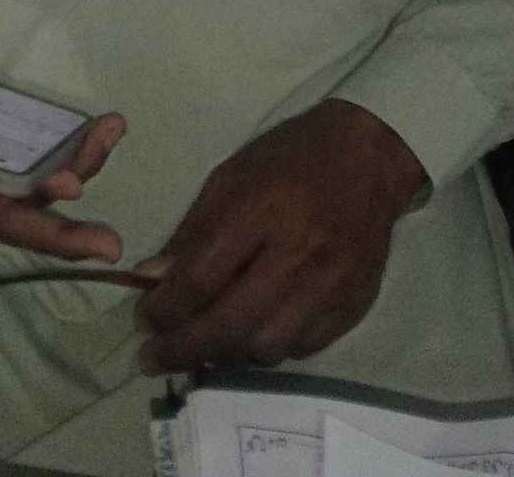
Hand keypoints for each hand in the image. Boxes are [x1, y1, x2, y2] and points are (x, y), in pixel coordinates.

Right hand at [0, 0, 127, 263]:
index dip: (17, 205)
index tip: (66, 188)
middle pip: (12, 216)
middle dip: (60, 235)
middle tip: (110, 246)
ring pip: (35, 190)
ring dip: (78, 173)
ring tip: (112, 135)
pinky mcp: (5, 144)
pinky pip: (45, 161)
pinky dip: (78, 151)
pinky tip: (110, 126)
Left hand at [137, 99, 426, 370]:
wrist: (369, 156)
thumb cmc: (291, 158)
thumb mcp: (231, 176)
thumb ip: (193, 231)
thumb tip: (153, 278)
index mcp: (261, 209)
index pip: (201, 278)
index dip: (165, 309)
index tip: (144, 321)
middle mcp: (299, 253)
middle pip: (231, 325)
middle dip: (184, 349)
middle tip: (155, 357)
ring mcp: (331, 285)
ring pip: (266, 348)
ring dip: (228, 352)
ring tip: (205, 341)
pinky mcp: (354, 305)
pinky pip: (302, 348)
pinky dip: (270, 346)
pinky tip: (253, 329)